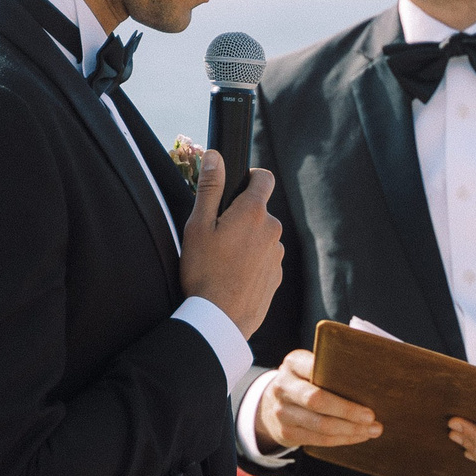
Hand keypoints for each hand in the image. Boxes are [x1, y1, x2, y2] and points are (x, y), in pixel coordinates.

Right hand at [178, 152, 283, 338]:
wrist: (220, 319)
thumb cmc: (204, 272)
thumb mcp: (198, 226)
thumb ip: (210, 188)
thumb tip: (215, 156)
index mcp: (254, 213)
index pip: (264, 178)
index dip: (250, 178)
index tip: (235, 189)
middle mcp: (272, 230)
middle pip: (259, 211)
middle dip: (241, 216)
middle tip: (216, 235)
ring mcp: (277, 255)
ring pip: (261, 236)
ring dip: (246, 241)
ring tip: (222, 261)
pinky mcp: (276, 277)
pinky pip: (264, 260)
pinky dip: (251, 263)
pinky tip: (231, 277)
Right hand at [255, 348, 380, 453]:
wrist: (272, 405)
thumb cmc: (305, 383)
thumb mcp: (310, 369)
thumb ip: (331, 371)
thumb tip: (370, 383)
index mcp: (293, 364)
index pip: (314, 368)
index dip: (338, 380)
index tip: (365, 389)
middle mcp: (283, 387)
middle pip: (317, 401)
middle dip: (348, 411)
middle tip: (371, 417)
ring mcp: (282, 412)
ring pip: (321, 425)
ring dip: (350, 430)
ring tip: (372, 430)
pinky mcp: (286, 433)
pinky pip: (319, 439)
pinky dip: (343, 439)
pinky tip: (358, 436)